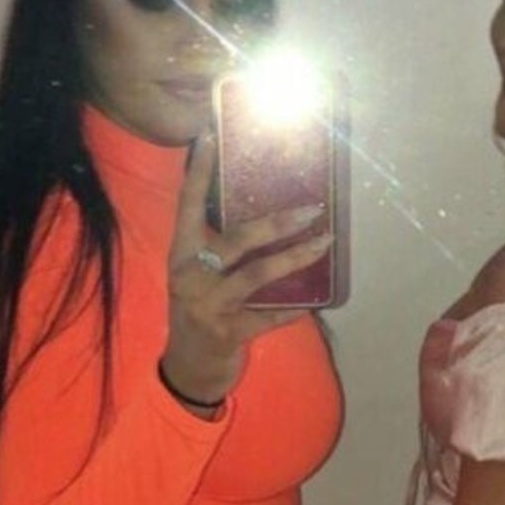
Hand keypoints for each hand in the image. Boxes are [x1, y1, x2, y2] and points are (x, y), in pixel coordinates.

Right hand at [163, 132, 331, 401]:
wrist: (187, 368)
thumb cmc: (199, 310)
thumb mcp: (197, 274)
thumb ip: (216, 247)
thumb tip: (260, 209)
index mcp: (180, 253)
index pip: (187, 204)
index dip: (197, 172)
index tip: (208, 136)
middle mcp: (189, 274)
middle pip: (237, 239)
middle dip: (277, 222)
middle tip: (313, 208)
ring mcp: (207, 304)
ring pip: (257, 274)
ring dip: (295, 257)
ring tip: (324, 242)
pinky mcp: (226, 333)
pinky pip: (267, 316)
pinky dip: (292, 309)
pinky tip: (313, 304)